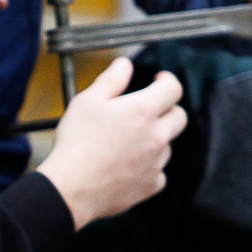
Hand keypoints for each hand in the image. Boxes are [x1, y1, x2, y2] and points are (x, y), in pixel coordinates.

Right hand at [37, 58, 184, 224]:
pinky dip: (149, 167)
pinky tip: (129, 166)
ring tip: (128, 142)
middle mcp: (157, 135)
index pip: (173, 88)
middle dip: (168, 109)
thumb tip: (125, 64)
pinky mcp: (151, 184)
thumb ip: (111, 80)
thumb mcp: (87, 101)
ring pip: (167, 145)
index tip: (159, 81)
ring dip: (155, 139)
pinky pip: (158, 172)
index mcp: (143, 110)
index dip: (167, 80)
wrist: (71, 187)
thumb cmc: (77, 143)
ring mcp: (156, 162)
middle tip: (147, 110)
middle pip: (179, 117)